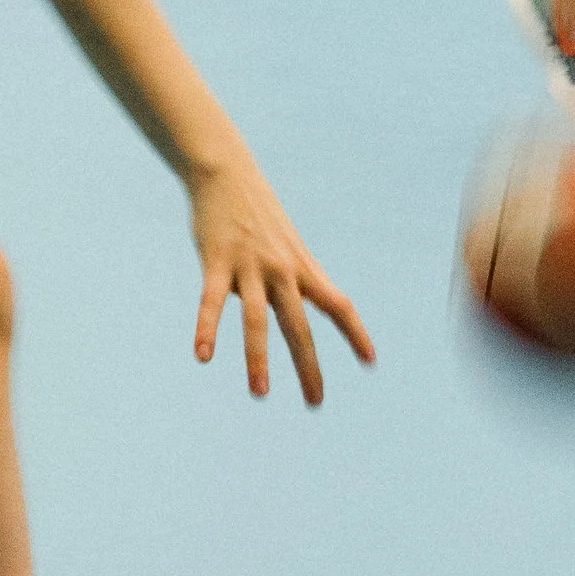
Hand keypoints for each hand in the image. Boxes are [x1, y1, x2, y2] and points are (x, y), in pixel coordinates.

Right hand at [188, 156, 374, 405]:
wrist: (227, 172)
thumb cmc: (258, 214)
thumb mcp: (287, 244)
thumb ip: (294, 277)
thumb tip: (292, 312)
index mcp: (302, 267)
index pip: (338, 304)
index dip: (355, 333)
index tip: (371, 361)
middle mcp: (282, 269)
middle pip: (300, 325)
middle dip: (309, 366)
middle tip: (316, 403)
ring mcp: (250, 266)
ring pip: (258, 320)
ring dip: (259, 359)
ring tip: (261, 394)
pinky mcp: (217, 261)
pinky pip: (211, 302)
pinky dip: (207, 329)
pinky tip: (203, 355)